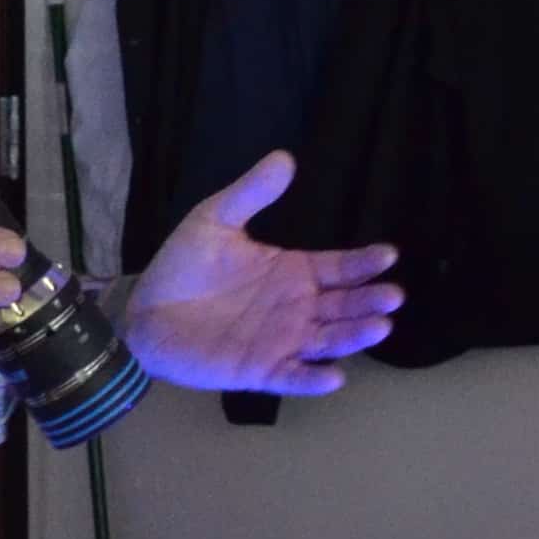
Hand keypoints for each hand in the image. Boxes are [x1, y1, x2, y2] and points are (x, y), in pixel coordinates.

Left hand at [121, 151, 400, 396]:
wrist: (145, 312)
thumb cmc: (183, 268)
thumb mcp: (215, 220)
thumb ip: (250, 193)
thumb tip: (285, 158)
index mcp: (293, 272)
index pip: (339, 267)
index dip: (364, 263)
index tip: (389, 255)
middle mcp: (297, 308)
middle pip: (343, 306)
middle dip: (369, 301)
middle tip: (393, 296)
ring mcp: (281, 341)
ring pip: (328, 340)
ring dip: (354, 336)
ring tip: (380, 327)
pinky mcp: (260, 371)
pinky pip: (292, 377)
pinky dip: (312, 380)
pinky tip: (334, 377)